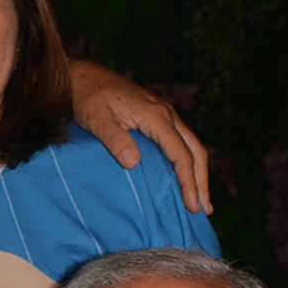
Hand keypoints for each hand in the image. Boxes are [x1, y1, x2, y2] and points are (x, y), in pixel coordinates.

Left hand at [68, 58, 211, 216]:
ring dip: (198, 172)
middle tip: (204, 210)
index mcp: (155, 116)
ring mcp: (164, 114)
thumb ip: (114, 140)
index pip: (180, 153)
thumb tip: (133, 163)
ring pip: (191, 145)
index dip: (188, 181)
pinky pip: (180, 141)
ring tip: (201, 200)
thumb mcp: (96, 120)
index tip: (192, 204)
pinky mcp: (157, 117)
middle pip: (194, 150)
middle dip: (201, 180)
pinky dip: (187, 161)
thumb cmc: (87, 99)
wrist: (83, 78)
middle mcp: (166, 114)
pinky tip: (184, 177)